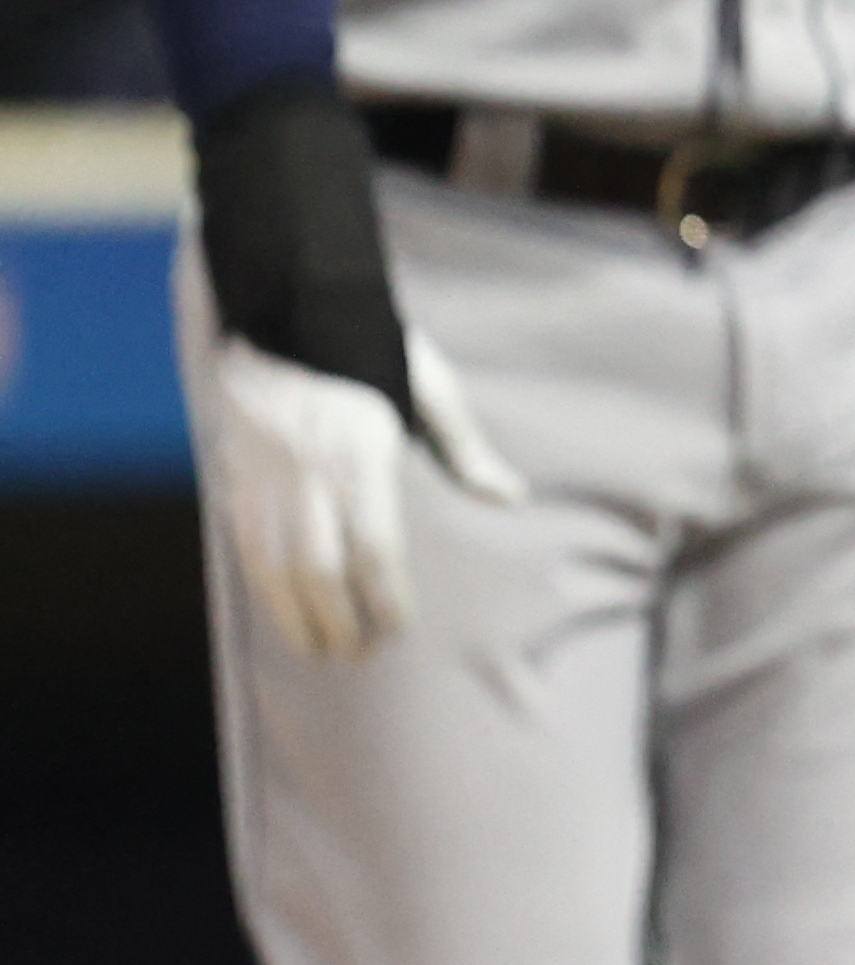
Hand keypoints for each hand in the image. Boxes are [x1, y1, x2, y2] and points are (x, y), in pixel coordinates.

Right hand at [202, 329, 523, 659]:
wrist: (293, 309)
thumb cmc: (374, 351)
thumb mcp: (430, 387)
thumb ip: (466, 448)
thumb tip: (509, 497)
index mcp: (361, 452)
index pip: (372, 546)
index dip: (383, 597)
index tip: (397, 628)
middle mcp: (308, 472)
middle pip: (320, 569)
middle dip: (338, 620)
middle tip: (360, 655)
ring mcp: (265, 476)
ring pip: (275, 566)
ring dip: (296, 616)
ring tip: (322, 648)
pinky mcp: (235, 474)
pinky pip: (246, 545)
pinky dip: (265, 586)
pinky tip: (285, 609)